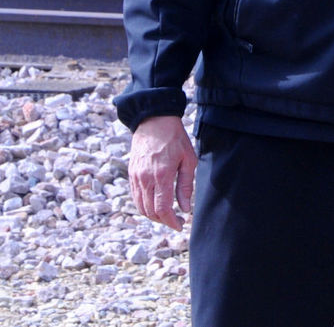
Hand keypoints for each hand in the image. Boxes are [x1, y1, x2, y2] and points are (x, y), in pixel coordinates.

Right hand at [128, 115, 197, 230]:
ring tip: (167, 214)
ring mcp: (136, 178)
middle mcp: (145, 179)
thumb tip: (186, 208)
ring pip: (141, 207)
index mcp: (162, 176)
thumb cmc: (175, 139)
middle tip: (176, 220)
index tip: (180, 225)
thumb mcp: (188, 159)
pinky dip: (144, 206)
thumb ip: (185, 185)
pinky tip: (155, 204)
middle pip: (150, 212)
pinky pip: (135, 198)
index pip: (163, 209)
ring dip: (153, 215)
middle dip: (164, 220)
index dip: (171, 221)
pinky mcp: (131, 175)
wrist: (154, 121)